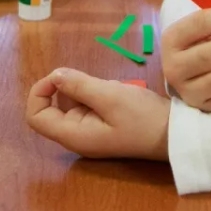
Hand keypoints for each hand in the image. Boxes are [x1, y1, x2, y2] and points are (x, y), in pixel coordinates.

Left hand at [26, 68, 169, 159]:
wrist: (175, 134)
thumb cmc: (142, 117)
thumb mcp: (110, 96)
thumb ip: (79, 86)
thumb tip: (55, 75)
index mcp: (73, 135)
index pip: (36, 117)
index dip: (40, 93)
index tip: (59, 76)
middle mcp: (76, 135)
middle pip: (52, 108)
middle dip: (67, 87)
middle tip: (91, 79)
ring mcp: (90, 130)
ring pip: (72, 102)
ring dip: (85, 87)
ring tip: (109, 88)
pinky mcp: (102, 124)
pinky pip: (88, 103)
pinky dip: (96, 91)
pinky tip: (116, 91)